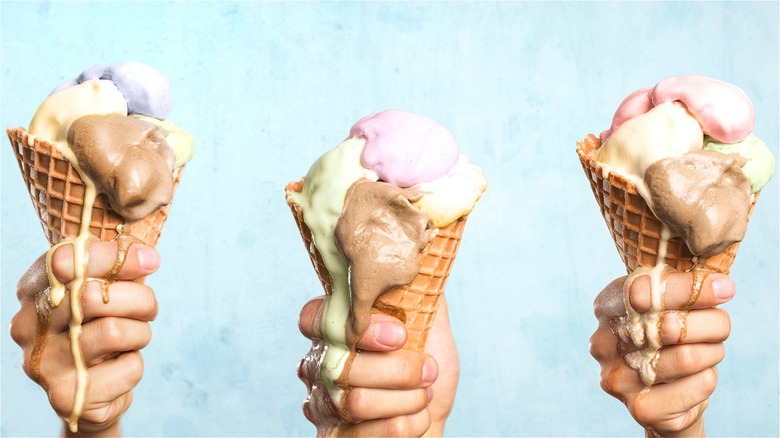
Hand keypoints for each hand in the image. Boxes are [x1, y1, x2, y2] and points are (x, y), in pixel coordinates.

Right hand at [10, 241, 159, 436]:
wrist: (91, 391)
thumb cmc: (100, 327)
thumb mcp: (106, 291)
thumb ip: (119, 267)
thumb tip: (146, 256)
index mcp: (34, 291)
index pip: (66, 260)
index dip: (114, 257)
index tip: (150, 260)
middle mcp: (29, 327)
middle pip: (91, 295)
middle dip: (139, 298)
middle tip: (149, 308)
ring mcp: (44, 365)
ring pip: (113, 331)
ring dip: (141, 333)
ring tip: (134, 338)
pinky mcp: (67, 397)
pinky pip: (126, 368)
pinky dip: (136, 364)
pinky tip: (119, 368)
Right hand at [299, 295, 458, 436]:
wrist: (432, 418)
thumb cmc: (426, 371)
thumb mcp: (428, 323)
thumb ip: (418, 288)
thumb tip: (422, 246)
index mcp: (334, 330)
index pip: (315, 318)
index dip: (361, 328)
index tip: (401, 334)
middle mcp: (318, 366)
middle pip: (343, 364)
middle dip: (401, 370)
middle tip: (428, 370)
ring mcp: (322, 407)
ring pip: (356, 401)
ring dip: (408, 399)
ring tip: (424, 394)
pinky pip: (365, 435)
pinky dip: (405, 426)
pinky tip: (415, 418)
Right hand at [589, 272, 735, 436]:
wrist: (663, 395)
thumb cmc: (668, 338)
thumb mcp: (671, 306)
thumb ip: (686, 290)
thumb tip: (722, 286)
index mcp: (606, 308)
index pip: (642, 290)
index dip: (687, 289)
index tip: (724, 289)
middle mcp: (603, 343)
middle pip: (671, 325)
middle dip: (712, 323)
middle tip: (720, 325)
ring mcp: (618, 378)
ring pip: (689, 357)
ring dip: (712, 352)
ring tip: (706, 353)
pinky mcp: (640, 409)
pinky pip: (698, 385)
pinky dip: (708, 378)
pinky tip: (696, 378)